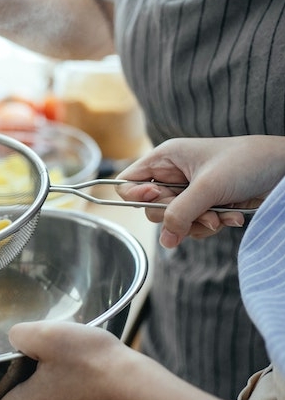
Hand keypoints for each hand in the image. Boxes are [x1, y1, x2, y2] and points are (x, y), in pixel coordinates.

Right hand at [116, 136, 284, 247]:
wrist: (284, 169)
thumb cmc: (247, 162)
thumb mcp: (208, 187)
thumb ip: (180, 214)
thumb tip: (165, 240)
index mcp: (166, 159)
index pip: (129, 182)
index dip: (138, 196)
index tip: (158, 199)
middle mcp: (173, 175)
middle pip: (152, 208)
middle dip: (177, 215)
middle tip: (201, 212)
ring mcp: (189, 192)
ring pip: (174, 221)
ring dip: (198, 223)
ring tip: (222, 215)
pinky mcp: (205, 205)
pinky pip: (193, 225)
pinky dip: (211, 225)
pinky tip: (232, 216)